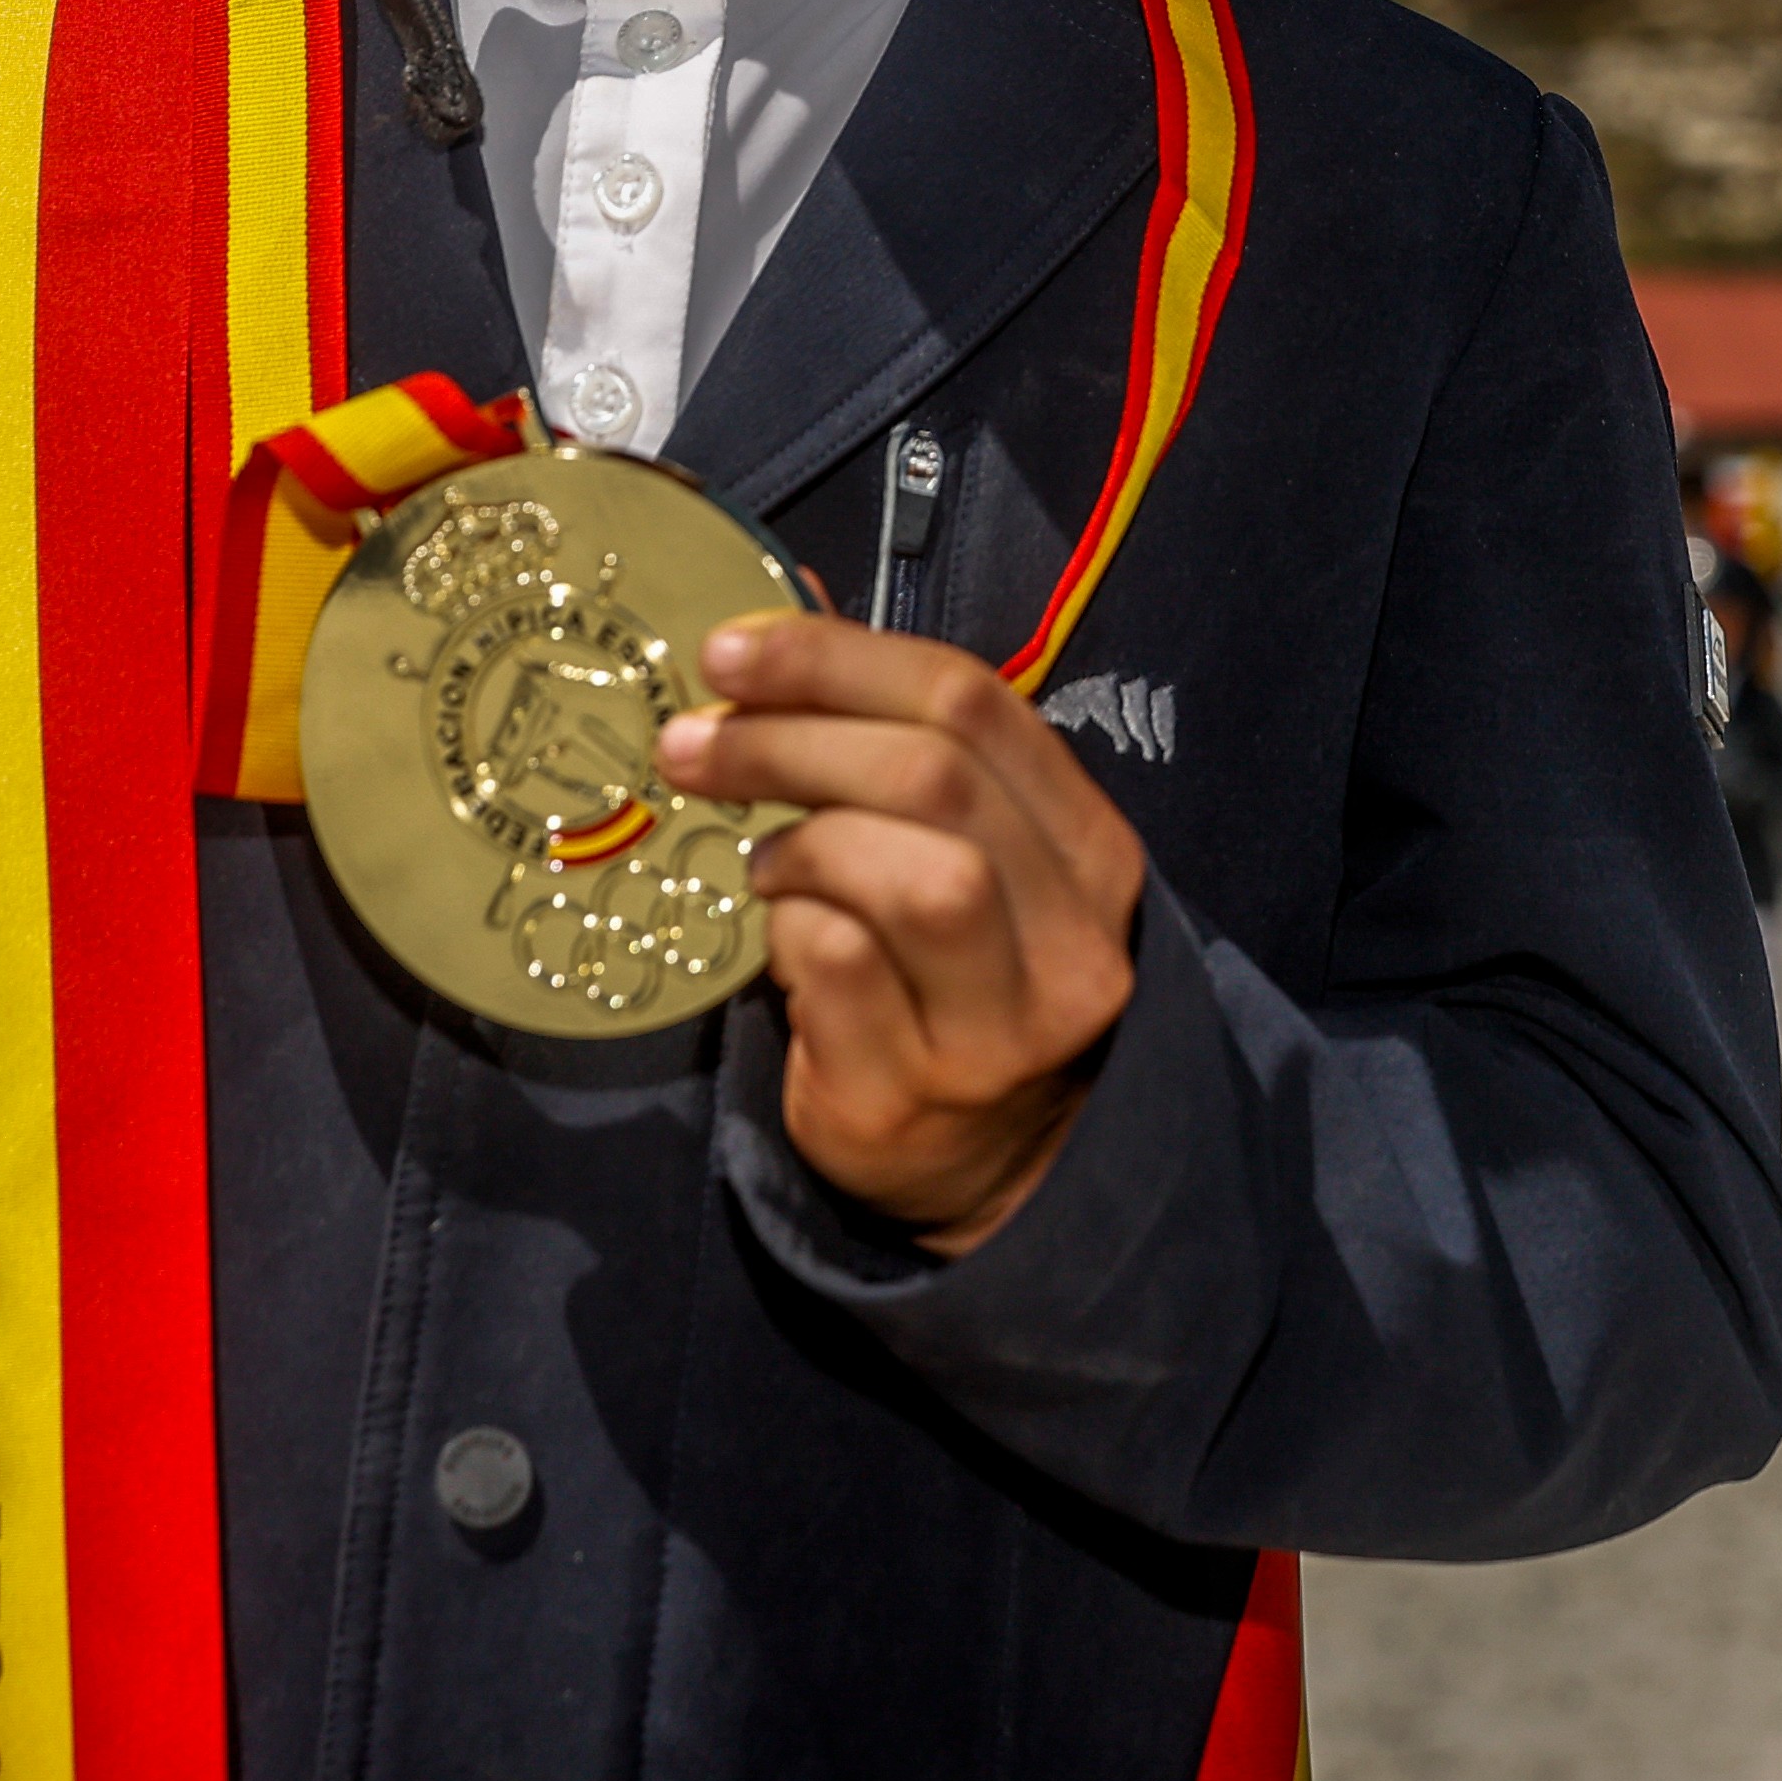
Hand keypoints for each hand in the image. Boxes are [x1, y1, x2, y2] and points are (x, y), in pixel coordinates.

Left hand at [653, 613, 1145, 1253]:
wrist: (988, 1169)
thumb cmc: (959, 979)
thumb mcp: (961, 854)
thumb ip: (892, 742)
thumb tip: (780, 611)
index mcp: (1089, 848)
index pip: (976, 704)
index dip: (841, 659)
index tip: (731, 651)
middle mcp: (1071, 936)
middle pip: (937, 780)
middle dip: (793, 737)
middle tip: (692, 741)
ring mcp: (1002, 1028)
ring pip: (914, 877)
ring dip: (805, 840)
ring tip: (759, 854)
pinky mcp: (915, 1096)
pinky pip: (844, 969)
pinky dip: (791, 928)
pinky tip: (777, 928)